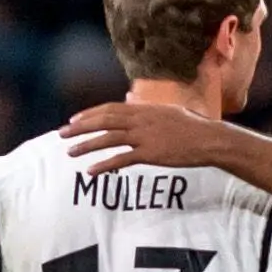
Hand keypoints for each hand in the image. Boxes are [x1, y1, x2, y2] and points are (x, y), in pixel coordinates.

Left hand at [64, 102, 240, 177]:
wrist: (210, 140)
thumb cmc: (192, 127)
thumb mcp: (167, 111)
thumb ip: (145, 107)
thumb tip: (130, 100)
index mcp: (144, 109)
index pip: (110, 108)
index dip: (89, 114)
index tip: (73, 119)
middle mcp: (141, 120)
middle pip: (104, 121)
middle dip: (80, 127)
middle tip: (61, 134)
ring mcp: (145, 136)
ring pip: (108, 139)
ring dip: (86, 145)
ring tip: (70, 153)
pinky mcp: (150, 154)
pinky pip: (122, 159)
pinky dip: (104, 164)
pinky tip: (91, 170)